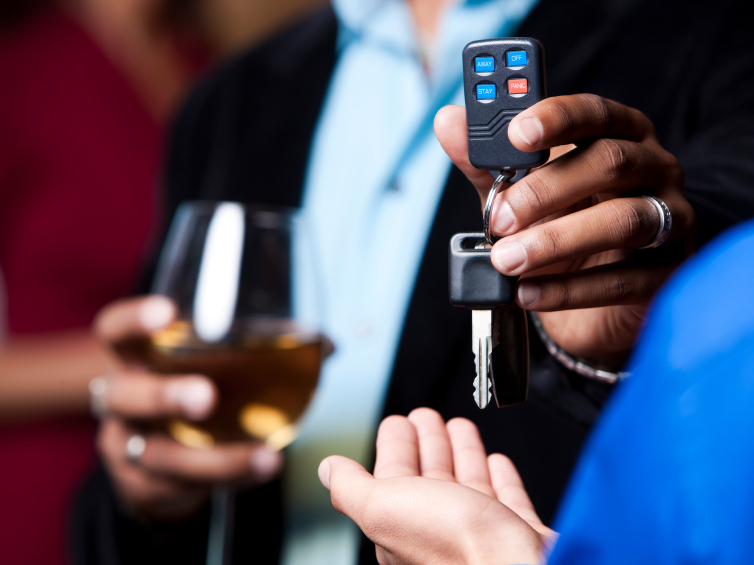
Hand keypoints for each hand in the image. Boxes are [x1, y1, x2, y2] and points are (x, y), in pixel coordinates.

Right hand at [91, 296, 282, 520]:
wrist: (156, 463)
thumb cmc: (190, 395)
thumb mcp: (211, 368)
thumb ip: (260, 351)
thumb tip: (326, 344)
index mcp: (135, 358)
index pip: (115, 331)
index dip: (135, 320)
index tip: (168, 312)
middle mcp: (121, 399)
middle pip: (123, 394)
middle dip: (164, 395)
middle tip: (205, 397)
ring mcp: (126, 446)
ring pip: (156, 453)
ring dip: (211, 456)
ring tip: (261, 455)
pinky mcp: (143, 486)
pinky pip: (183, 485)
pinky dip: (228, 476)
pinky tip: (262, 467)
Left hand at [319, 408, 555, 564]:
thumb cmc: (454, 546)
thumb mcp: (383, 507)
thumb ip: (352, 488)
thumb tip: (327, 470)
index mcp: (403, 524)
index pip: (393, 477)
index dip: (394, 446)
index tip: (398, 422)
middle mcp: (440, 529)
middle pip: (430, 476)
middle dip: (427, 443)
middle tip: (426, 416)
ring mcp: (480, 531)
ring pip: (467, 484)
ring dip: (461, 452)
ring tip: (460, 427)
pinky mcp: (517, 532)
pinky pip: (506, 499)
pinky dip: (500, 477)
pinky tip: (497, 461)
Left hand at [435, 95, 695, 365]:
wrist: (587, 300)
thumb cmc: (558, 228)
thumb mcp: (515, 193)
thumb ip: (486, 161)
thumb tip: (448, 122)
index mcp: (618, 135)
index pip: (595, 112)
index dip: (557, 119)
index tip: (516, 132)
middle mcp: (654, 169)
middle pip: (611, 162)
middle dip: (545, 191)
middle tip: (499, 218)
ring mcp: (672, 219)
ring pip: (624, 220)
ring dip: (556, 241)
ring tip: (507, 260)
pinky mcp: (668, 273)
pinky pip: (625, 280)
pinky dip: (569, 290)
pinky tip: (528, 293)